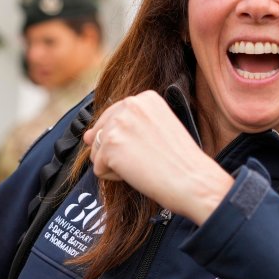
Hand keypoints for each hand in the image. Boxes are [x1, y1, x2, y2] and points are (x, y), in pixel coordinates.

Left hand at [83, 90, 233, 224]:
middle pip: (101, 134)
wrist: (193, 180)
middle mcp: (129, 105)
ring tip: (142, 164)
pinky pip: (98, 168)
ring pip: (96, 151)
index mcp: (144, 98)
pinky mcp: (109, 145)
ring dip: (115, 165)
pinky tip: (137, 173)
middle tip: (145, 157)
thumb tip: (86, 136)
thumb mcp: (156, 128)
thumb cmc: (179, 160)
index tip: (147, 146)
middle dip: (117, 152)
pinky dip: (114, 177)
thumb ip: (122, 126)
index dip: (126, 140)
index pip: (112, 118)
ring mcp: (117, 124)